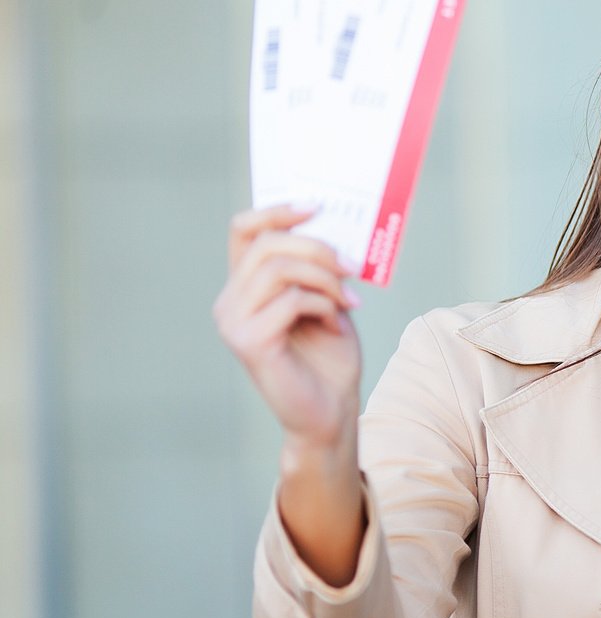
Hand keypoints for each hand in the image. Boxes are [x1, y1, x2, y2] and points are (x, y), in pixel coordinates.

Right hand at [212, 204, 362, 451]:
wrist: (332, 411)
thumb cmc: (329, 358)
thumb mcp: (328, 301)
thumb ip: (319, 268)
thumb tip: (334, 228)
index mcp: (244, 287)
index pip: (243, 230)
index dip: (276, 210)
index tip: (317, 206)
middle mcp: (230, 302)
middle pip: (267, 244)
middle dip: (318, 248)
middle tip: (354, 267)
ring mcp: (233, 322)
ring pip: (280, 269)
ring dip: (325, 279)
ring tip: (349, 301)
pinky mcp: (249, 342)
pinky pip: (291, 300)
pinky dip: (323, 305)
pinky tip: (336, 323)